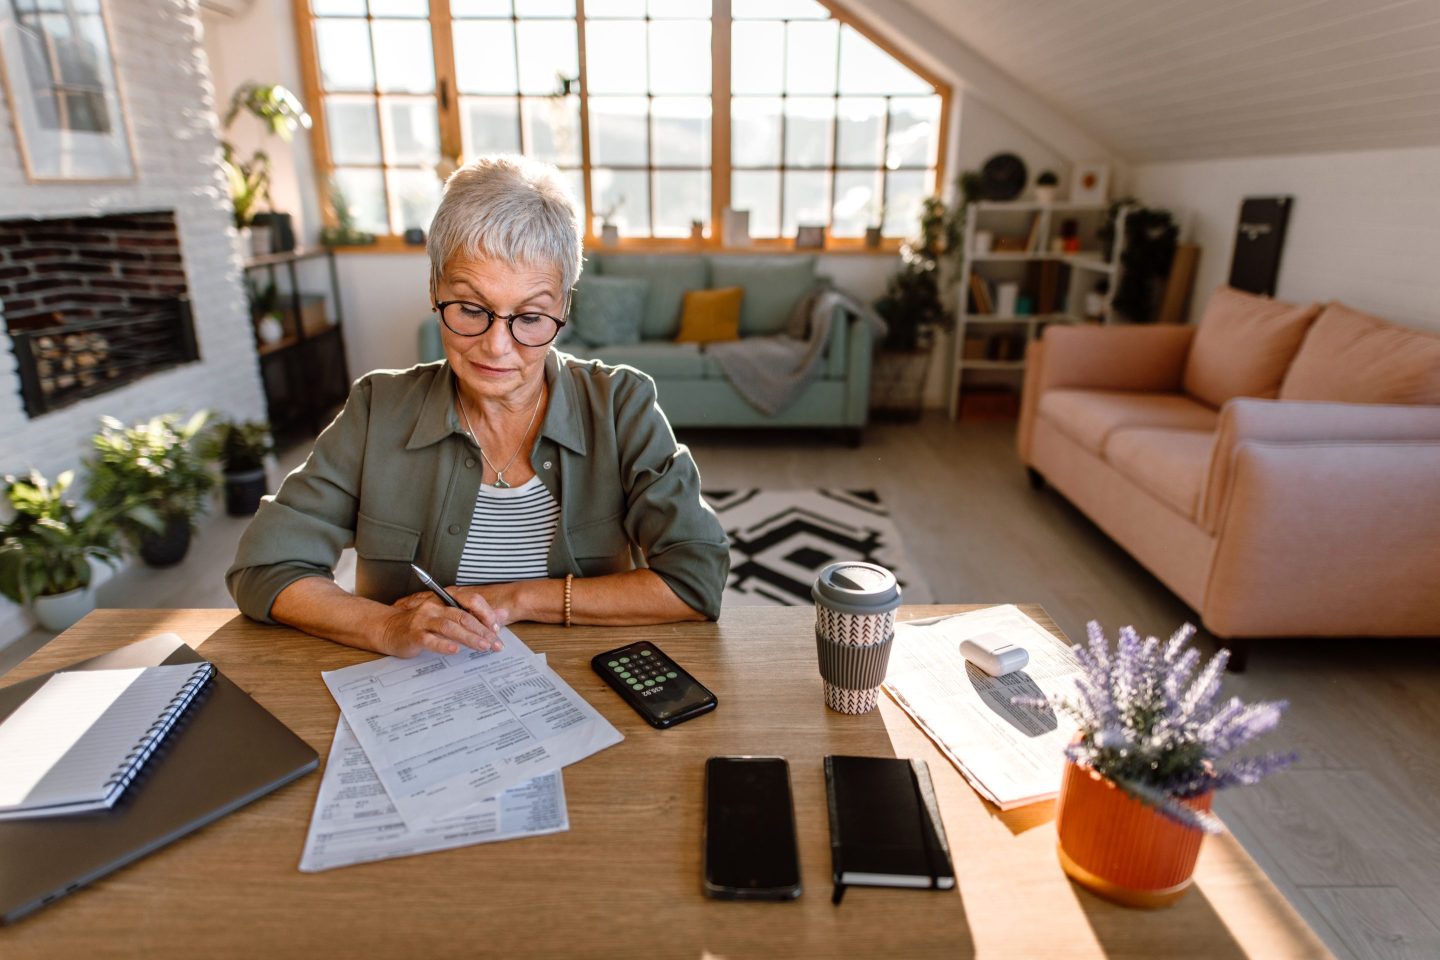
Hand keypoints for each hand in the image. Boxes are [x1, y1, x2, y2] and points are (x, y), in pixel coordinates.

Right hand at [384, 590, 508, 656]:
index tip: (497, 629)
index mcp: (444, 600)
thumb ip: (472, 616)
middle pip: (463, 616)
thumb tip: (501, 615)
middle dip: (482, 631)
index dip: (486, 614)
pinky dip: (444, 645)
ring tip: (483, 647)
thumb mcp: (447, 617)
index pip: (471, 601)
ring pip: (450, 627)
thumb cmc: (420, 624)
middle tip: (496, 643)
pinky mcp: (413, 634)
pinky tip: (455, 650)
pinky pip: (430, 640)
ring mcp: (423, 620)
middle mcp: (434, 607)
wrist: (388, 629)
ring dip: (469, 638)